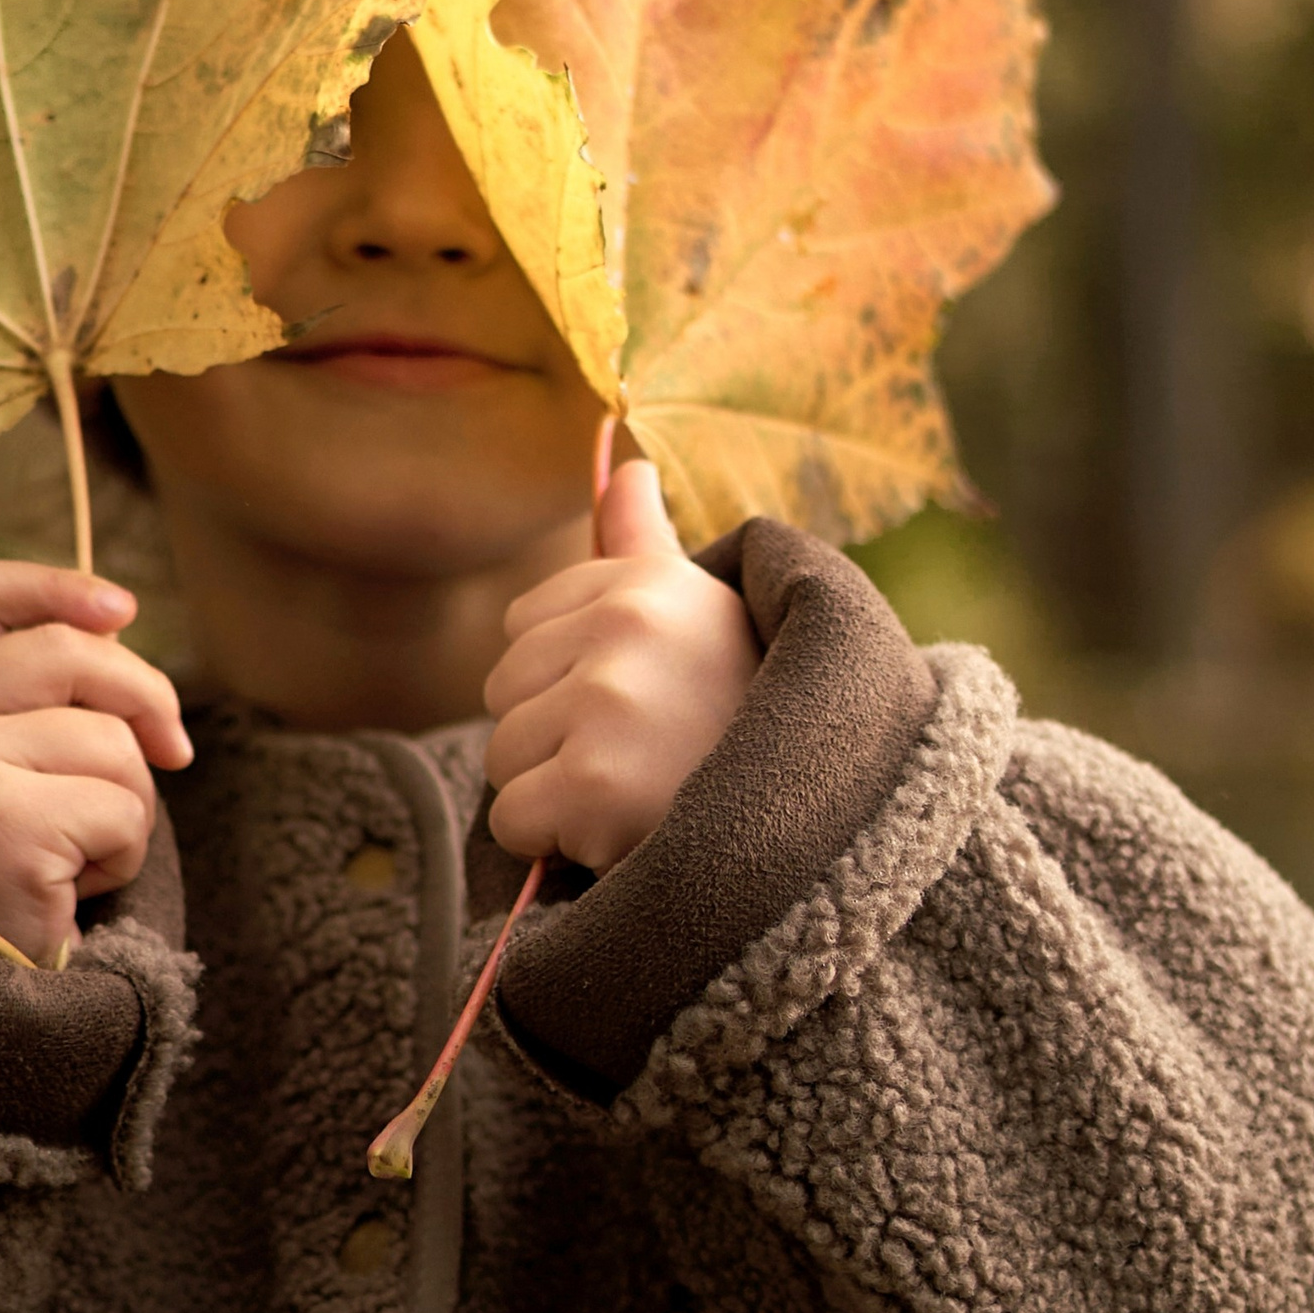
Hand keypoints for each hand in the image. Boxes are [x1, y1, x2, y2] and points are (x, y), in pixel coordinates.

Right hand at [0, 561, 191, 966]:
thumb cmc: (3, 890)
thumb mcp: (13, 778)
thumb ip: (46, 704)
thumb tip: (120, 626)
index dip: (54, 587)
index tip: (121, 610)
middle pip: (67, 651)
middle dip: (144, 701)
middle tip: (171, 756)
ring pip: (110, 739)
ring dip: (126, 807)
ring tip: (70, 861)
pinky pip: (121, 807)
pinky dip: (122, 856)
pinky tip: (67, 892)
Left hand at [483, 460, 759, 873]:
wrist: (811, 828)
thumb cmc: (736, 718)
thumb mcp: (701, 613)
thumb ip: (644, 542)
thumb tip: (626, 466)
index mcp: (650, 579)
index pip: (524, 625)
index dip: (568, 677)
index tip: (643, 700)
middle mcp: (630, 625)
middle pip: (503, 688)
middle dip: (555, 734)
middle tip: (642, 756)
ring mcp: (611, 702)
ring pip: (502, 754)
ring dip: (554, 792)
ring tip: (639, 794)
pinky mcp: (595, 783)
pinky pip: (512, 819)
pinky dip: (554, 846)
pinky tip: (622, 836)